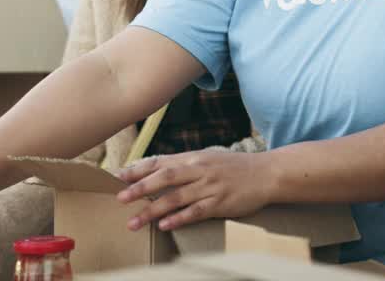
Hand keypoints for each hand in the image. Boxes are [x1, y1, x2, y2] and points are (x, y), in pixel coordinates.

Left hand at [116, 150, 272, 231]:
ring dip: (153, 210)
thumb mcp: (209, 159)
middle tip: (119, 198)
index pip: (160, 162)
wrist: (267, 173)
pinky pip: (196, 211)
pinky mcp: (220, 202)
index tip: (117, 177)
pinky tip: (165, 226)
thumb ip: (185, 165)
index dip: (138, 170)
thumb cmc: (235, 168)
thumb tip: (157, 172)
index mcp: (194, 158)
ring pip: (176, 197)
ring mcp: (210, 186)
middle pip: (165, 177)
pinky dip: (179, 218)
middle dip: (140, 188)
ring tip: (134, 222)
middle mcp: (199, 170)